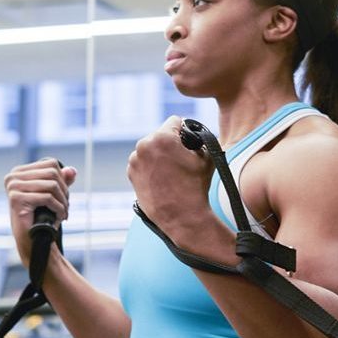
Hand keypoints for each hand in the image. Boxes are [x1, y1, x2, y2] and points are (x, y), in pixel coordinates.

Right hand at [5, 158, 77, 266]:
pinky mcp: (16, 199)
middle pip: (52, 173)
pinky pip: (47, 198)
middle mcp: (13, 177)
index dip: (63, 179)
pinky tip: (59, 217)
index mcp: (19, 172)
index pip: (51, 164)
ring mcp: (13, 187)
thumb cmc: (40, 216)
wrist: (31, 240)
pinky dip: (58, 208)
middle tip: (66, 206)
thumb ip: (61, 180)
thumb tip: (72, 170)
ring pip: (52, 185)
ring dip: (63, 201)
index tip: (65, 195)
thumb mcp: (52, 195)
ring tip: (64, 212)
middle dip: (64, 191)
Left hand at [128, 116, 213, 234]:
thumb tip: (196, 135)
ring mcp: (135, 160)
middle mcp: (144, 145)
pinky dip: (151, 166)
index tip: (188, 141)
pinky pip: (142, 162)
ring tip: (172, 171)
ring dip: (159, 154)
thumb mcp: (206, 156)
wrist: (181, 216)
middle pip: (160, 134)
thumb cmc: (195, 186)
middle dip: (170, 143)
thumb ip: (200, 139)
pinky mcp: (131, 173)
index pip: (175, 121)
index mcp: (162, 137)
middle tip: (180, 158)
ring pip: (150, 148)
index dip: (185, 129)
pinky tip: (162, 178)